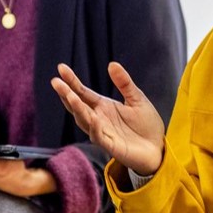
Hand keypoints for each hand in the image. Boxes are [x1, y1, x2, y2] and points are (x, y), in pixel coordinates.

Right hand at [50, 62, 167, 175]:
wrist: (157, 148)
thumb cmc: (146, 125)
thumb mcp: (137, 99)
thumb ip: (124, 83)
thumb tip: (112, 64)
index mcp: (103, 106)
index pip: (83, 92)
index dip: (71, 81)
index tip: (61, 67)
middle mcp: (98, 118)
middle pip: (78, 105)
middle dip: (66, 94)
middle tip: (55, 82)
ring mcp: (102, 132)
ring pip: (84, 121)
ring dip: (77, 109)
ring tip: (70, 96)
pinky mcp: (111, 146)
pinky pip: (99, 137)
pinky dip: (95, 128)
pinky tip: (93, 117)